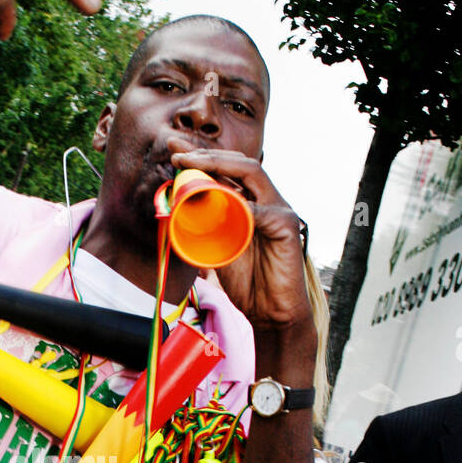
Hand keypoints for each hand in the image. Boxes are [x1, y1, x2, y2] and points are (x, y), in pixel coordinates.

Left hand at [169, 144, 313, 340]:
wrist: (270, 313)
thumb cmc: (247, 283)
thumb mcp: (217, 248)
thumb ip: (205, 228)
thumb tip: (175, 210)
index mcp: (250, 202)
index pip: (227, 170)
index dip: (201, 157)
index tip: (173, 149)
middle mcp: (266, 199)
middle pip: (239, 163)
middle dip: (205, 153)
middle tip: (176, 150)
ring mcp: (279, 209)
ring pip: (251, 174)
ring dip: (219, 166)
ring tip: (192, 164)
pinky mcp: (287, 227)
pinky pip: (263, 210)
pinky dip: (242, 205)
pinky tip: (222, 202)